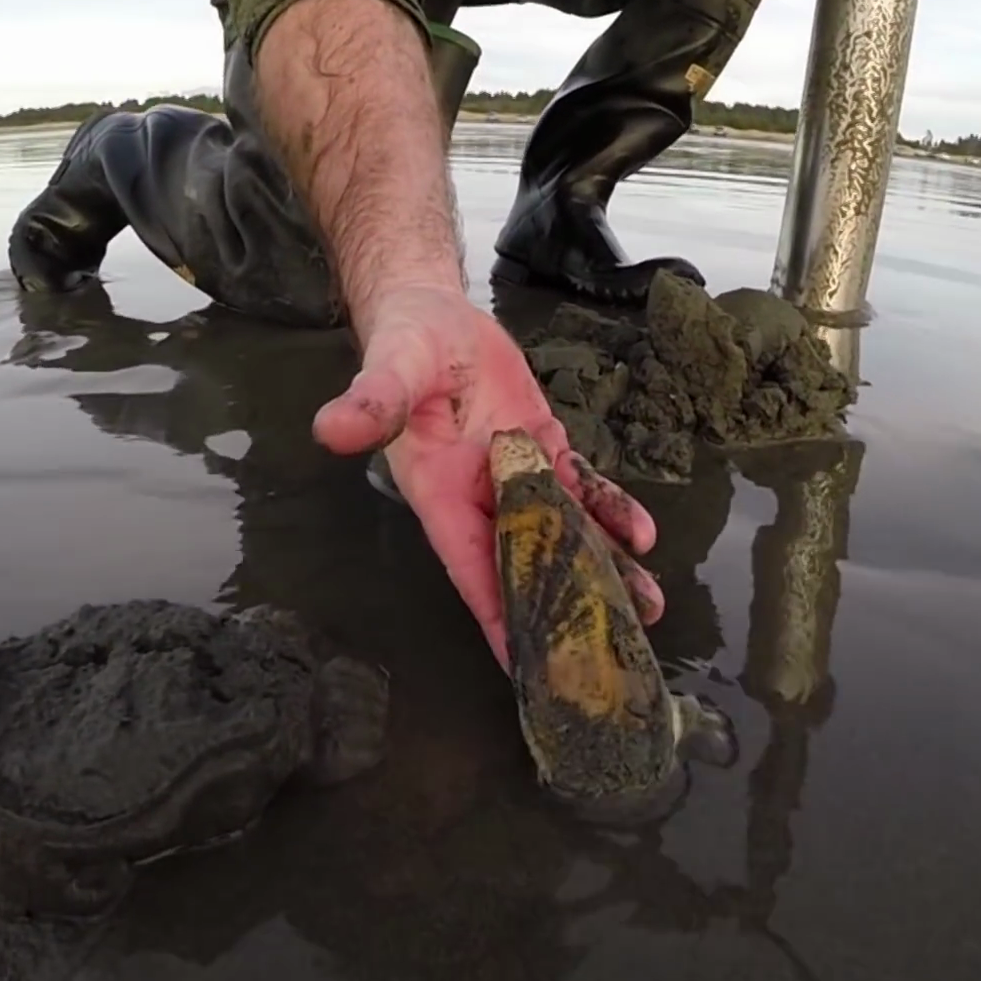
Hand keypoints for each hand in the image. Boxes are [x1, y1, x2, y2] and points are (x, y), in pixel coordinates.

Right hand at [310, 283, 664, 668]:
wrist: (431, 313)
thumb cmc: (404, 345)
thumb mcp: (390, 369)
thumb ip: (372, 402)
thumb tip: (331, 429)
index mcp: (440, 492)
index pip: (473, 566)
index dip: (499, 615)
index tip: (527, 667)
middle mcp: (482, 496)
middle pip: (530, 562)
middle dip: (569, 604)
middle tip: (613, 648)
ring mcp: (519, 474)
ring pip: (567, 531)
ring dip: (605, 567)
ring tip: (649, 607)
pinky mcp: (545, 446)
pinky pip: (583, 487)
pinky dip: (611, 510)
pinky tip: (642, 534)